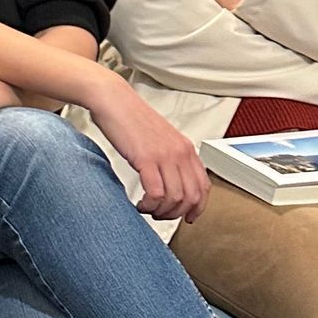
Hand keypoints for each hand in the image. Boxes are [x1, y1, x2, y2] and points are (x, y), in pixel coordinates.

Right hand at [87, 74, 208, 222]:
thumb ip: (170, 157)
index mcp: (186, 148)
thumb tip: (171, 180)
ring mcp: (165, 155)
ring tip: (147, 209)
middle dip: (176, 213)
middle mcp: (180, 152)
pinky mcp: (146, 158)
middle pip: (192, 197)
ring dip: (161, 212)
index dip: (198, 207)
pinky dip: (149, 205)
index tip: (187, 217)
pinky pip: (156, 193)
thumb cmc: (130, 118)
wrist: (113, 100)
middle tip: (161, 215)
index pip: (204, 186)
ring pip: (175, 198)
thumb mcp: (160, 138)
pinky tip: (139, 204)